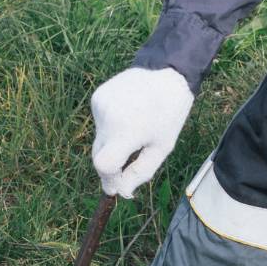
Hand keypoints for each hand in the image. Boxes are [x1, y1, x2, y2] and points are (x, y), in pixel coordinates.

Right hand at [90, 67, 193, 197]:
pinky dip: (110, 127)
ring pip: (99, 139)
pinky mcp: (97, 97)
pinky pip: (99, 123)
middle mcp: (108, 117)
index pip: (103, 165)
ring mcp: (99, 105)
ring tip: (134, 128)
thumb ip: (140, 173)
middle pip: (98, 154)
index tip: (116, 186)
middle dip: (111, 165)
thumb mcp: (161, 148)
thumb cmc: (169, 113)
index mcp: (126, 131)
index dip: (108, 179)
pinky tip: (127, 115)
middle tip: (129, 161)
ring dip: (112, 143)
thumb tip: (121, 192)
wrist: (166, 73)